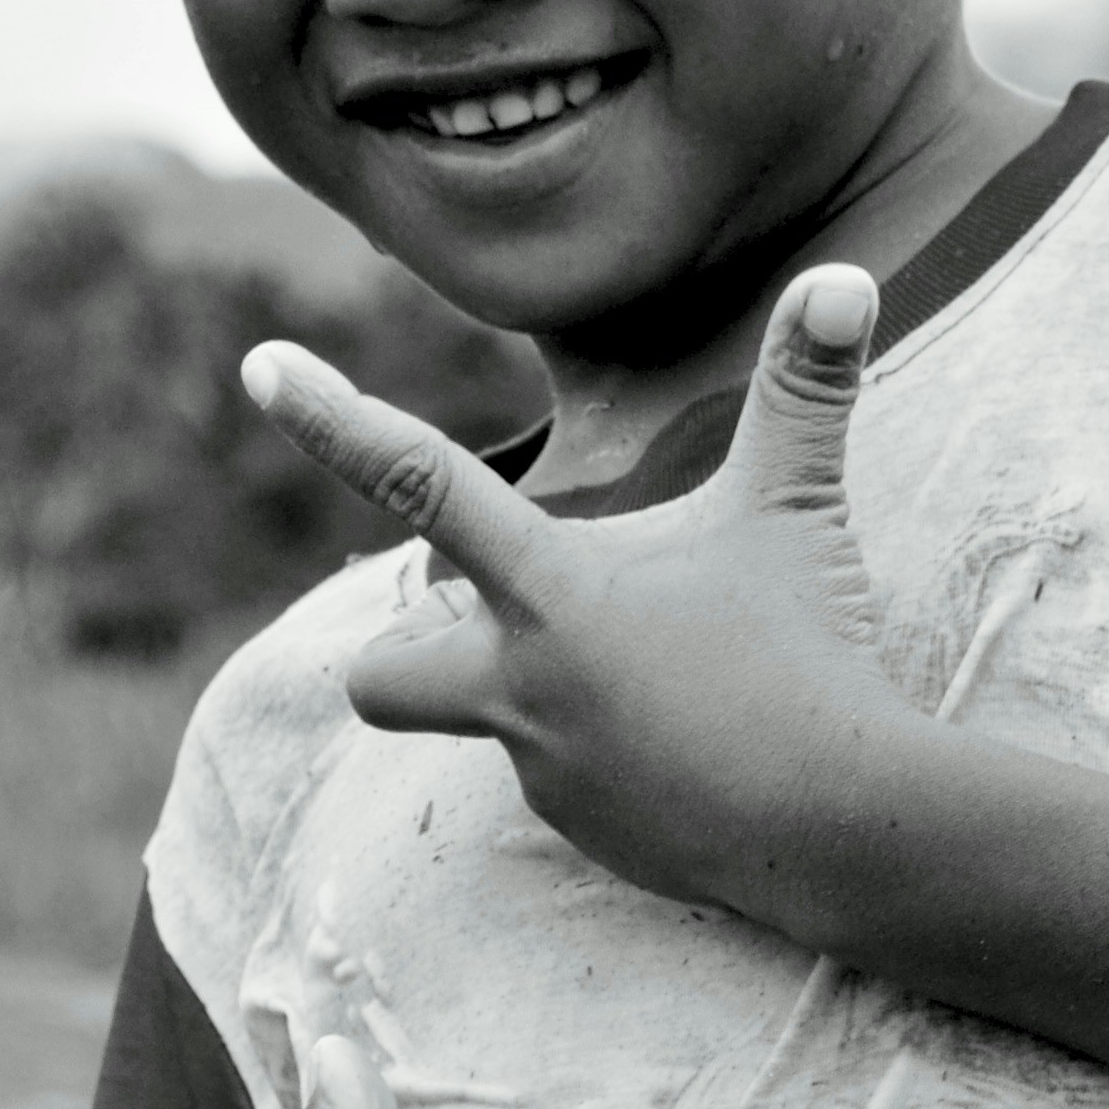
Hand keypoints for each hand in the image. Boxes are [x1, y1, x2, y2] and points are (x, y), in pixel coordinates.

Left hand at [244, 265, 917, 920]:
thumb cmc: (814, 655)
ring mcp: (545, 771)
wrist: (845, 830)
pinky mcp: (587, 834)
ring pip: (488, 720)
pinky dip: (604, 750)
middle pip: (380, 670)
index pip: (419, 481)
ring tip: (655, 677)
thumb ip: (808, 390)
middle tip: (486, 608)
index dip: (331, 419)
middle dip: (404, 642)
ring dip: (532, 689)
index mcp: (553, 589)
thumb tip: (848, 274)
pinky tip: (691, 747)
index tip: (260, 366)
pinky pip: (562, 779)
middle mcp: (519, 685)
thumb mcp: (799, 510)